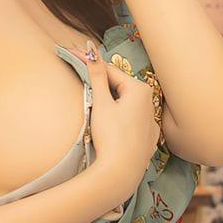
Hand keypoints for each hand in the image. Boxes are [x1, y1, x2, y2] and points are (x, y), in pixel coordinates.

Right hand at [84, 60, 157, 210]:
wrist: (121, 172)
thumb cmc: (111, 136)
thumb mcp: (101, 103)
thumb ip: (96, 76)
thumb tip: (90, 49)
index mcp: (139, 90)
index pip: (109, 71)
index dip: (89, 63)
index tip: (72, 53)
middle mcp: (149, 103)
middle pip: (118, 87)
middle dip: (99, 80)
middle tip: (78, 70)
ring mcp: (150, 121)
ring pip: (124, 103)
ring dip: (109, 98)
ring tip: (91, 95)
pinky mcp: (147, 137)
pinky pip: (130, 119)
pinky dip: (118, 116)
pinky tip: (108, 120)